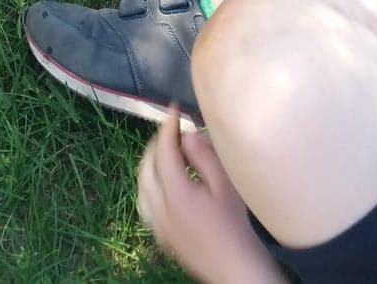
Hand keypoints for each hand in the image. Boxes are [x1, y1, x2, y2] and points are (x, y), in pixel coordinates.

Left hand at [136, 113, 285, 283]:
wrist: (233, 267)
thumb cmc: (235, 225)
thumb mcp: (225, 186)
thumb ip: (204, 157)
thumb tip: (187, 135)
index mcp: (177, 193)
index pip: (164, 151)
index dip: (168, 126)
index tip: (174, 108)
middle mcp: (161, 208)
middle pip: (146, 166)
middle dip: (157, 142)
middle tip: (172, 127)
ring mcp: (158, 224)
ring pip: (141, 185)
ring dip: (149, 162)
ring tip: (165, 149)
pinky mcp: (160, 235)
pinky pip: (144, 203)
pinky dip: (147, 184)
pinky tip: (160, 181)